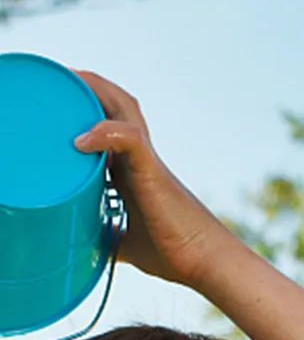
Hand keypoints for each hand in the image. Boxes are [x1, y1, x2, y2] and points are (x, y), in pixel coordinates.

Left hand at [71, 71, 222, 285]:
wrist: (208, 262)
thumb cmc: (176, 254)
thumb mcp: (128, 243)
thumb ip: (106, 236)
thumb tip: (83, 249)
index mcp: (135, 171)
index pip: (109, 125)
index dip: (87, 106)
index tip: (59, 103)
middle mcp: (142, 159)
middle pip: (117, 103)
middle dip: (88, 85)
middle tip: (60, 78)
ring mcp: (149, 162)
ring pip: (123, 108)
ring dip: (95, 90)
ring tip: (70, 81)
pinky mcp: (153, 172)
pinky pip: (128, 138)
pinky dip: (104, 132)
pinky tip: (81, 140)